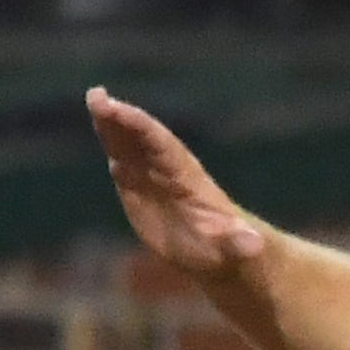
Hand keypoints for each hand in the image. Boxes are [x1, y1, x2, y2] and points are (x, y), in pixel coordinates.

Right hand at [89, 89, 272, 279]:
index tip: (118, 111)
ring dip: (111, 124)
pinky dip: (111, 143)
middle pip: (142, 137)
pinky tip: (100, 126)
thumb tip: (254, 243)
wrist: (225, 253)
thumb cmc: (231, 250)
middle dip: (120, 117)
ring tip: (94, 99)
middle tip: (96, 96)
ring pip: (130, 144)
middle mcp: (169, 170)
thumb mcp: (237, 248)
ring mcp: (155, 177)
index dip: (140, 127)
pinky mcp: (142, 189)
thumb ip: (239, 243)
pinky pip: (123, 160)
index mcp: (187, 178)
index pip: (160, 145)